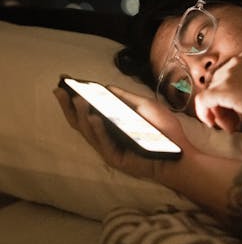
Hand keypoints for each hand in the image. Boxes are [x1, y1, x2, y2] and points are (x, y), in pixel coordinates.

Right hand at [53, 85, 191, 182]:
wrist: (179, 153)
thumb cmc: (164, 131)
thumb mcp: (144, 107)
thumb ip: (125, 98)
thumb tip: (105, 87)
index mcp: (111, 125)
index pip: (88, 112)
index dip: (74, 100)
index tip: (64, 84)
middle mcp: (106, 137)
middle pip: (81, 122)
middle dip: (69, 107)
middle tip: (59, 91)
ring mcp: (110, 149)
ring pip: (89, 132)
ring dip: (82, 115)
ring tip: (77, 100)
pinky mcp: (116, 159)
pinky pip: (104, 143)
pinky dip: (98, 130)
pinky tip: (94, 117)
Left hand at [194, 47, 241, 130]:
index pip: (226, 77)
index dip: (229, 95)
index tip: (238, 108)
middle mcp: (233, 63)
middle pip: (216, 86)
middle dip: (222, 105)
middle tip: (235, 120)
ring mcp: (227, 76)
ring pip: (210, 95)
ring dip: (218, 112)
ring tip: (232, 125)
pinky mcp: (224, 91)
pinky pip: (203, 102)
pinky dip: (205, 114)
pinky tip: (215, 123)